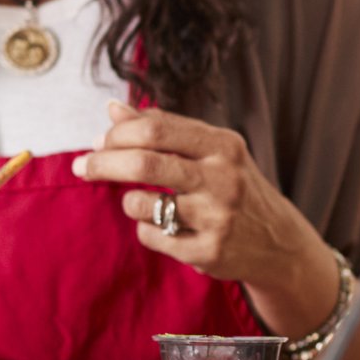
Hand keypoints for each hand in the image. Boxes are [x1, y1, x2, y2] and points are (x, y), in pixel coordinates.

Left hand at [72, 100, 327, 291]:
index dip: (117, 134)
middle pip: (143, 163)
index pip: (155, 130)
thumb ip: (163, 128)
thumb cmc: (233, 186)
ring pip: (141, 204)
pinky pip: (150, 237)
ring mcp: (217, 218)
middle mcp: (223, 179)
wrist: (278, 242)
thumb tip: (113, 108)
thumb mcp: (210, 151)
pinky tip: (166, 227)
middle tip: (81, 168)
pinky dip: (146, 230)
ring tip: (142, 202)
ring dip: (129, 201)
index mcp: (222, 145)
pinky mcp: (208, 251)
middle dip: (102, 164)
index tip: (98, 142)